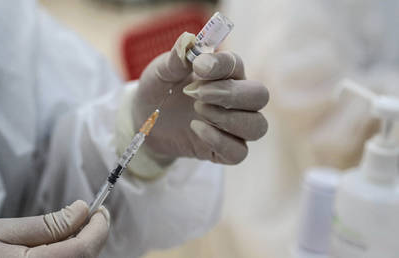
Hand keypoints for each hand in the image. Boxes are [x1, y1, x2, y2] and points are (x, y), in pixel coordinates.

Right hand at [0, 200, 109, 257]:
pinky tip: (62, 243)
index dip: (99, 227)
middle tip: (90, 213)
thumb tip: (82, 210)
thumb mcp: (3, 231)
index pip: (84, 249)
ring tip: (72, 227)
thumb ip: (48, 224)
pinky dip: (73, 255)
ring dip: (84, 244)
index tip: (101, 208)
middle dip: (94, 234)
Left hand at [134, 32, 268, 164]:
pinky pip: (239, 152)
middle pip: (260, 96)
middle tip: (198, 94)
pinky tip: (196, 129)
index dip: (222, 65)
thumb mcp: (160, 72)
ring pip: (257, 126)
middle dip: (231, 94)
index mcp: (225, 74)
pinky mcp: (224, 150)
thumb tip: (188, 43)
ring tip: (198, 110)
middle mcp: (236, 100)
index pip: (237, 65)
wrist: (144, 121)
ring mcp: (233, 127)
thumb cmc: (158, 90)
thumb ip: (175, 60)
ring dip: (229, 119)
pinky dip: (220, 142)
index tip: (198, 66)